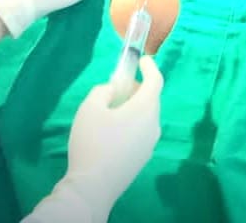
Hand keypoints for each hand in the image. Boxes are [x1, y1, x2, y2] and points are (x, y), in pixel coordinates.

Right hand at [61, 57, 164, 212]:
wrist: (94, 186)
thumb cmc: (93, 141)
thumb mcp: (90, 107)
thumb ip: (103, 91)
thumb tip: (112, 91)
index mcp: (145, 108)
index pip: (156, 81)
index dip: (150, 67)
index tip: (142, 60)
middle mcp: (153, 125)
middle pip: (151, 100)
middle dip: (138, 89)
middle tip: (119, 87)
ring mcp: (150, 144)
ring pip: (146, 117)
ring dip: (134, 108)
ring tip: (111, 111)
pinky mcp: (143, 158)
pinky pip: (141, 133)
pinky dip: (132, 124)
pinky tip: (112, 133)